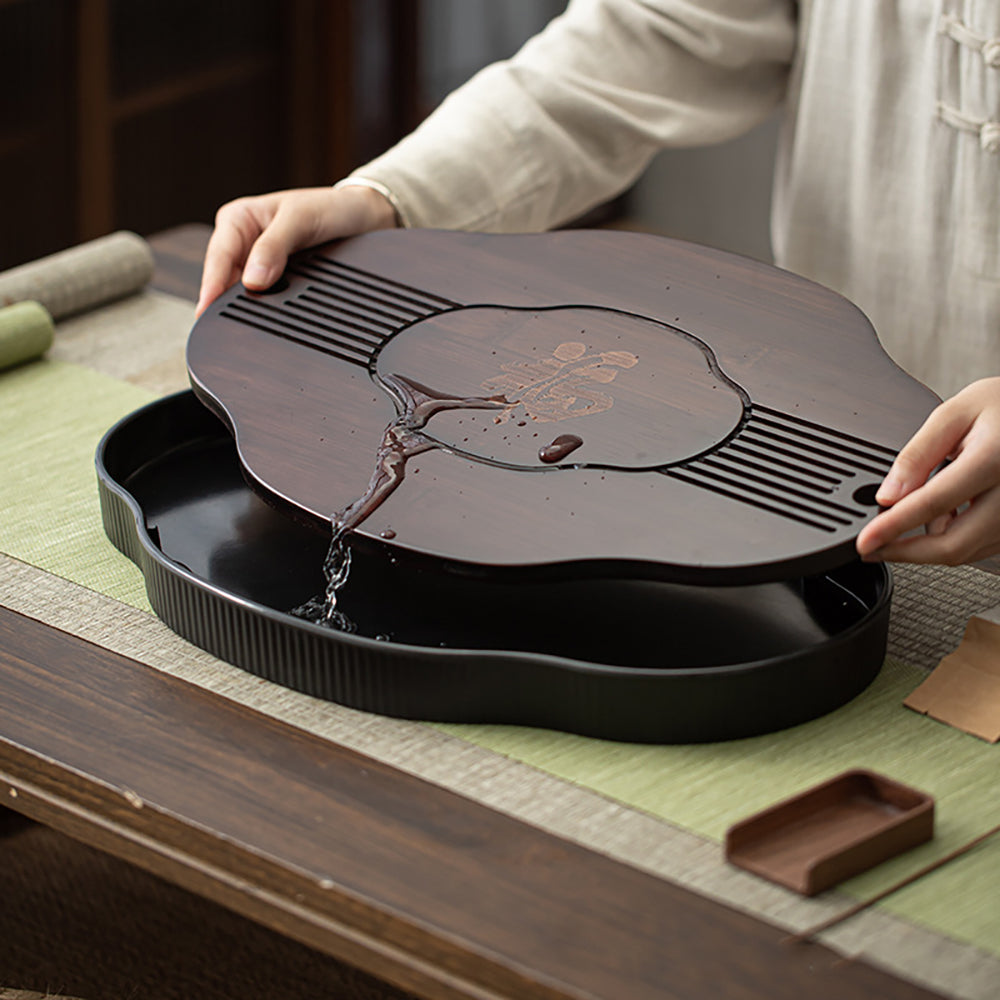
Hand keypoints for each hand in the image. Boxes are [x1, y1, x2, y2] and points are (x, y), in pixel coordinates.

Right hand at [195, 185, 397, 315]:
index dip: (211, 286)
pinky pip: (265, 298)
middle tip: (227, 330)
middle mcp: (244, 242)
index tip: (207, 310)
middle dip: (225, 303)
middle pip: (225, 280)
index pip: (218, 257)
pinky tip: (268, 322)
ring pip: (242, 292)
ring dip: (247, 307)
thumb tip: (252, 281)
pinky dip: (266, 309)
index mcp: (239, 219)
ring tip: (245, 329)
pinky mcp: (278, 279)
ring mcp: (259, 263)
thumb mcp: (300, 219)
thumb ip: (274, 247)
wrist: (364, 218)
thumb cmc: (330, 208)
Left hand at [856, 377, 999, 564]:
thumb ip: (918, 455)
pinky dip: (953, 540)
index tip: (866, 542)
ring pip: (967, 552)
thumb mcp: (954, 414)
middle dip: (905, 552)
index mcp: (993, 460)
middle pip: (953, 545)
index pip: (933, 504)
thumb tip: (888, 495)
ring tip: (911, 516)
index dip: (892, 528)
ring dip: (928, 546)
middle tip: (872, 547)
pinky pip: (981, 547)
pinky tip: (943, 516)